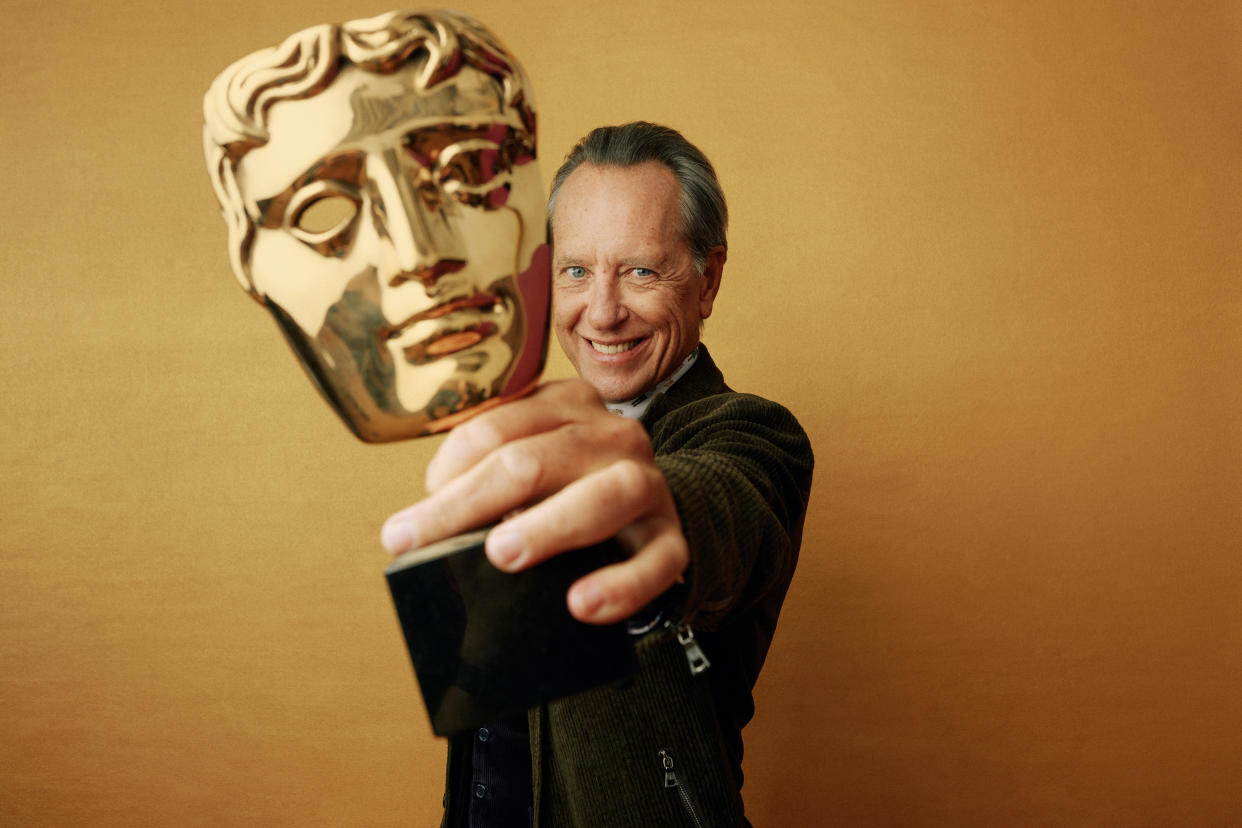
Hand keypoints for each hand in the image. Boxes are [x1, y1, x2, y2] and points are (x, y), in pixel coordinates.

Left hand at [381, 380, 687, 624]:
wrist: (657, 517)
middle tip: (418, 540)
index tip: (409, 523)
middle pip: (534, 460)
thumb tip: (420, 530)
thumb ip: (489, 479)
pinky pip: (656, 562)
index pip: (496, 428)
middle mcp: (613, 435)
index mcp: (569, 406)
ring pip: (605, 495)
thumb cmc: (571, 493)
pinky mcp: (673, 538)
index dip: (447, 471)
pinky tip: (582, 605)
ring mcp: (649, 485)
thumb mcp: (533, 467)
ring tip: (502, 553)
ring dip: (549, 524)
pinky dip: (621, 584)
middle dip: (469, 503)